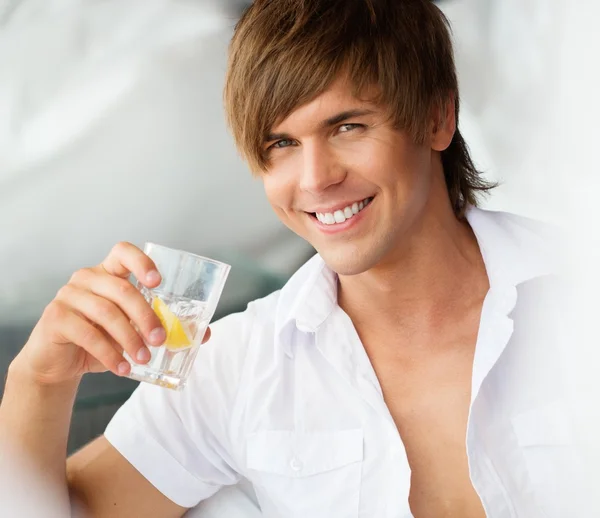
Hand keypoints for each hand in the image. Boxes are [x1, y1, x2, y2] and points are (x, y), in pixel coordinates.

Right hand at [13, 242, 209, 385]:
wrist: (58, 364)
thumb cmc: (100, 341)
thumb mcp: (132, 332)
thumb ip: (161, 327)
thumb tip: (204, 333)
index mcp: (107, 273)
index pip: (123, 252)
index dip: (142, 262)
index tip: (158, 282)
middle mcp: (86, 278)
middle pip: (122, 290)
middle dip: (146, 316)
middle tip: (161, 339)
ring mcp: (68, 295)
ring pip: (107, 313)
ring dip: (130, 339)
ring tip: (143, 358)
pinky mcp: (55, 318)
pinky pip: (87, 334)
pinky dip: (109, 353)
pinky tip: (122, 368)